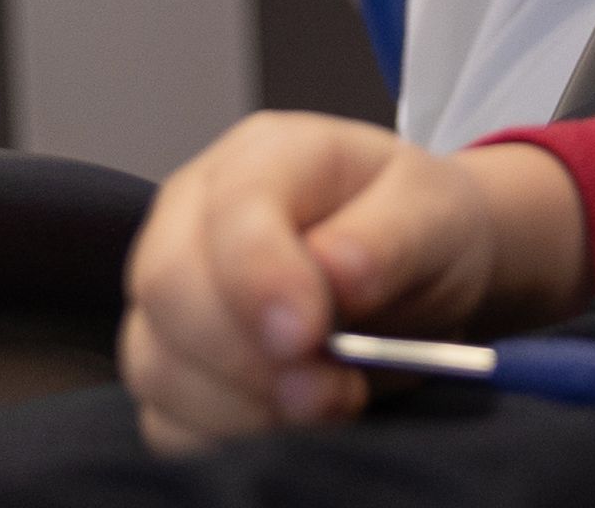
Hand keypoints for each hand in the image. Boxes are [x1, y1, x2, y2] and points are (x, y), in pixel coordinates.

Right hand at [116, 113, 590, 452]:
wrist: (426, 276)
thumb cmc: (424, 229)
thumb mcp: (436, 214)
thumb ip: (391, 237)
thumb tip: (338, 270)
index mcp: (265, 157)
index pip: (232, 211)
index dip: (260, 278)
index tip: (309, 337)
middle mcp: (196, 218)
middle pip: (169, 286)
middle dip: (246, 355)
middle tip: (329, 391)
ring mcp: (173, 297)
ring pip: (158, 361)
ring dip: (242, 405)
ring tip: (330, 404)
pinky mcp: (172, 367)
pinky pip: (165, 419)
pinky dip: (224, 437)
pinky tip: (287, 428)